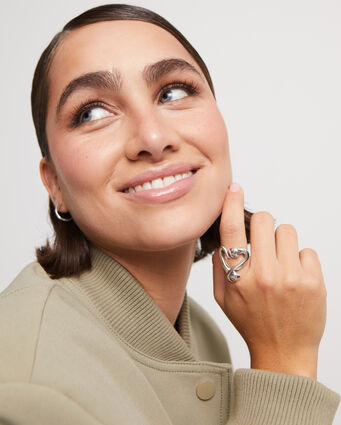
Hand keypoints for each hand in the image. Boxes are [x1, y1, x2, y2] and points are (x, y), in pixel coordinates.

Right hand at [212, 183, 326, 378]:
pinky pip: (306, 250)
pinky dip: (299, 260)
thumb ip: (218, 268)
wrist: (284, 352)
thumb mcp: (223, 299)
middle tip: (262, 242)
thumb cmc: (252, 324)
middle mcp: (265, 275)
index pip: (231, 230)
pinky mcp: (314, 281)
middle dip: (261, 226)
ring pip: (287, 231)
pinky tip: (294, 277)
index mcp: (239, 278)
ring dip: (281, 242)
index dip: (231, 203)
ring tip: (280, 263)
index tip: (234, 189)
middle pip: (264, 220)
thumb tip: (222, 241)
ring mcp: (292, 278)